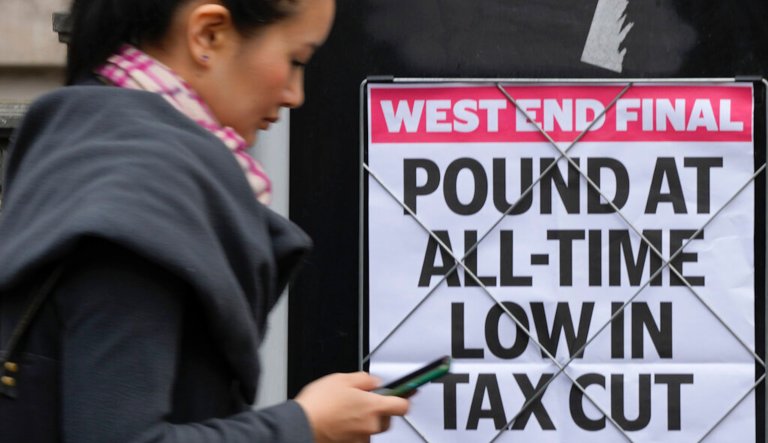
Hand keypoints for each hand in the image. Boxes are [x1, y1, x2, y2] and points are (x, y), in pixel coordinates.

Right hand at [295, 372, 409, 442]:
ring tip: (348, 410)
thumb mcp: (342, 378)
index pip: (403, 405)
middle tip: (366, 399)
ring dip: (366, 420)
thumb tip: (374, 382)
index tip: (406, 392)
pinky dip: (355, 428)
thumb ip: (365, 379)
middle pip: (389, 419)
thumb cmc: (319, 404)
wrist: (301, 425)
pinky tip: (342, 419)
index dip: (405, 397)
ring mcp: (361, 438)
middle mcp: (371, 425)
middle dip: (381, 409)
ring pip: (373, 428)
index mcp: (373, 407)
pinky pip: (360, 435)